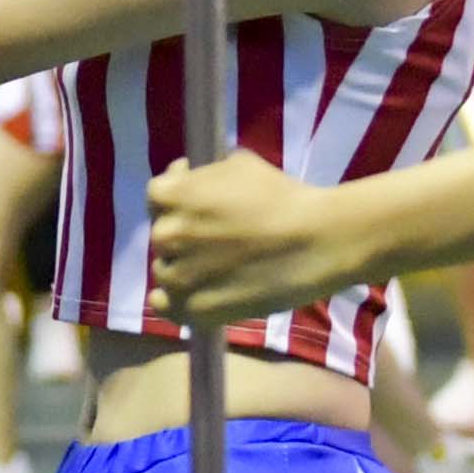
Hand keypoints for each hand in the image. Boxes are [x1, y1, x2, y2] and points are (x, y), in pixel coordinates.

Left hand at [144, 152, 351, 322]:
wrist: (316, 242)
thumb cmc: (283, 197)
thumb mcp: (239, 164)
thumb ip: (206, 174)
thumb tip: (190, 177)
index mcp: (175, 195)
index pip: (157, 196)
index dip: (178, 198)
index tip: (200, 203)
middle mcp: (168, 234)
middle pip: (163, 235)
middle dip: (184, 233)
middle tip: (217, 239)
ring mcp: (178, 274)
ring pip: (165, 270)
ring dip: (183, 267)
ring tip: (218, 268)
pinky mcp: (193, 308)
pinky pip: (165, 305)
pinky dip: (174, 300)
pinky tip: (195, 293)